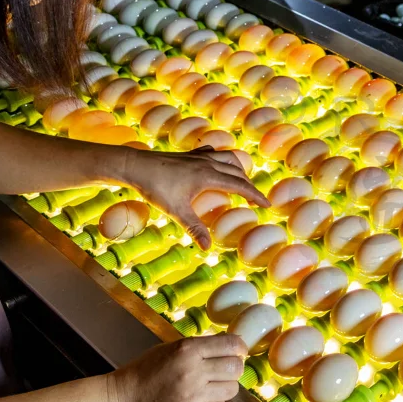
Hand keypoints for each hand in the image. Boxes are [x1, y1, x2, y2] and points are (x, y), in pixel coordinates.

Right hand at [109, 334, 246, 401]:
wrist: (122, 401)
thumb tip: (227, 346)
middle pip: (235, 368)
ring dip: (224, 388)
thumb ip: (196, 347)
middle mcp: (193, 371)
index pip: (231, 345)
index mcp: (187, 350)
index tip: (238, 352)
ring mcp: (193, 396)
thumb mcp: (168, 349)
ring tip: (210, 389)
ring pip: (231, 389)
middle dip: (233, 369)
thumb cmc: (143, 372)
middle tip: (223, 372)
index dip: (239, 348)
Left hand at [118, 147, 268, 249]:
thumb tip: (208, 248)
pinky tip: (218, 164)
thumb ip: (194, 228)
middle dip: (249, 185)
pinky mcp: (189, 154)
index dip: (255, 195)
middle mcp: (207, 163)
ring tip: (243, 180)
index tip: (267, 204)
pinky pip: (213, 153)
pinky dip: (222, 159)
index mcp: (208, 176)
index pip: (239, 186)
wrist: (136, 165)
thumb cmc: (156, 188)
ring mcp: (198, 156)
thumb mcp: (176, 211)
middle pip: (237, 172)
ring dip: (238, 169)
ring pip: (227, 158)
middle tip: (256, 199)